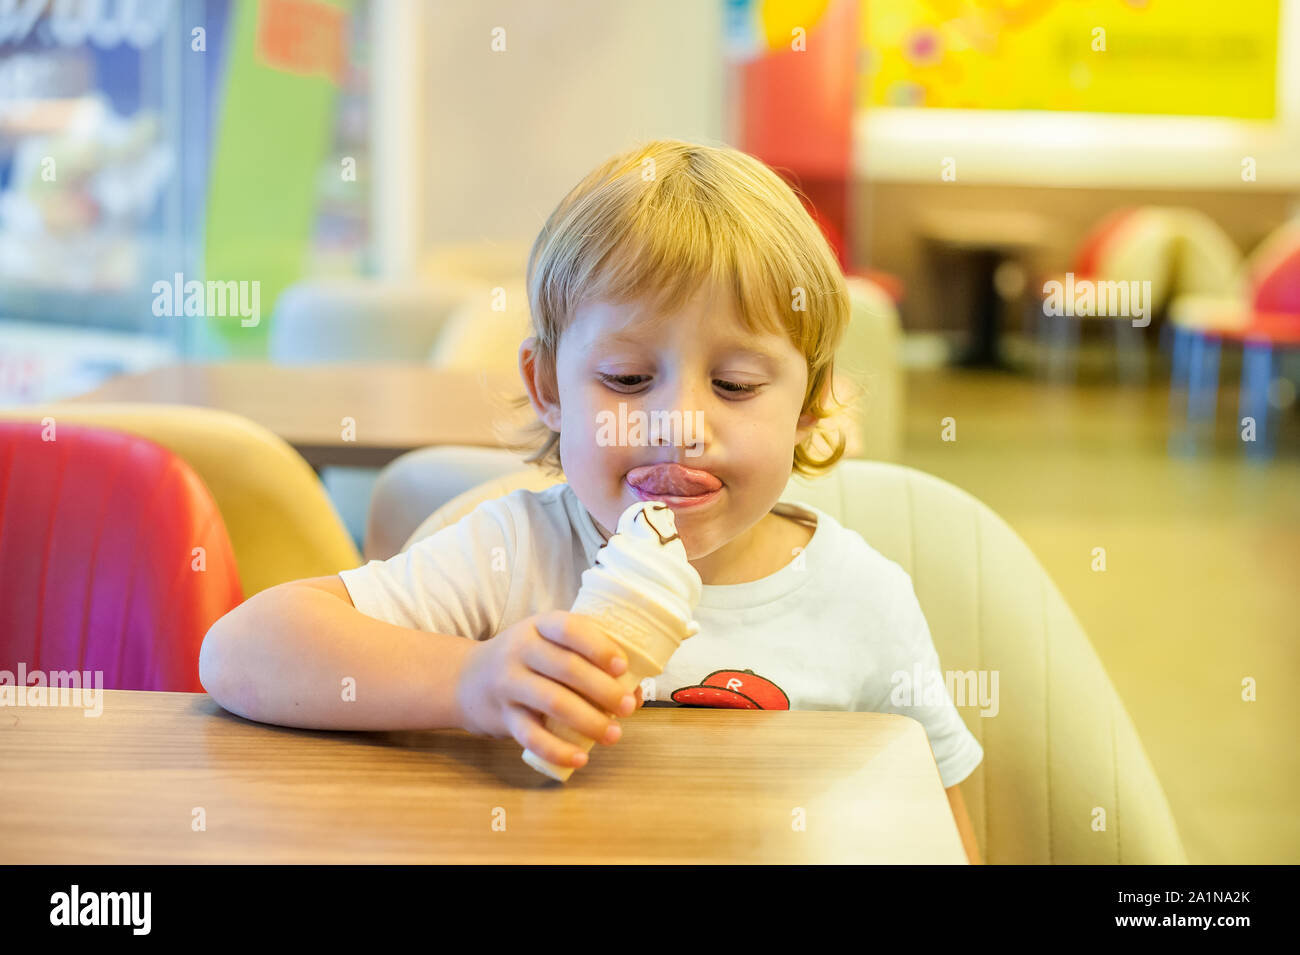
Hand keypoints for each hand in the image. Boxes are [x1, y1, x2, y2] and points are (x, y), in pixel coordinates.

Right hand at [453, 611, 641, 767]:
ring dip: (588, 720)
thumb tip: (635, 693)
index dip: (598, 647)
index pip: (570, 628)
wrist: (467, 679)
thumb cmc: (527, 660)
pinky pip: (531, 736)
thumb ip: (589, 662)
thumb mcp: (550, 646)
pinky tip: (580, 758)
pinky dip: (558, 750)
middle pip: (566, 668)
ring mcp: (508, 683)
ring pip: (552, 702)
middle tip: (627, 707)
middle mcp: (521, 649)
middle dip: (603, 690)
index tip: (622, 667)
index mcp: (540, 625)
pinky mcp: (503, 717)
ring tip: (614, 734)